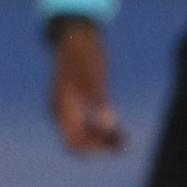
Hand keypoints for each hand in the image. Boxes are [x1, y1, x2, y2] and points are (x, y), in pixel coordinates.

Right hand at [49, 20, 126, 153]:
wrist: (77, 37)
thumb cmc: (84, 54)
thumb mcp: (94, 77)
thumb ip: (100, 101)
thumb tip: (108, 125)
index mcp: (60, 107)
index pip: (72, 141)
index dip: (92, 149)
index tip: (113, 149)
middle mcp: (60, 111)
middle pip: (78, 140)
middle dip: (100, 145)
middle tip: (125, 146)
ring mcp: (67, 107)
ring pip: (84, 134)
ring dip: (103, 139)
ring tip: (126, 139)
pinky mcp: (76, 103)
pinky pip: (87, 124)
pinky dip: (102, 129)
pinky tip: (119, 129)